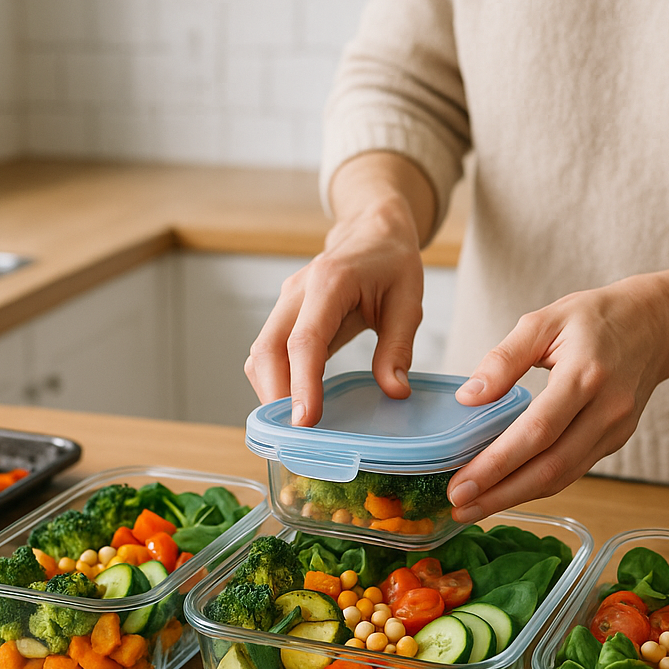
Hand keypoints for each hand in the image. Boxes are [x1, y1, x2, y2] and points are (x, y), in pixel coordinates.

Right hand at [245, 152, 435, 424]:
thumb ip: (399, 347)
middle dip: (275, 396)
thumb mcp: (408, 301)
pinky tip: (292, 405)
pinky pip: (267, 352)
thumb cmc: (392, 263)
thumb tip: (394, 392)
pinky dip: (273, 381)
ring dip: (270, 392)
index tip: (304, 421)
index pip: (305, 340)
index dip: (301, 383)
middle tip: (294, 437)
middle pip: (267, 350)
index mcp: (329, 283)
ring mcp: (285, 303)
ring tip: (292, 430)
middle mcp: (297, 292)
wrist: (372, 231)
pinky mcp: (284, 315)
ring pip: (259, 354)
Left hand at [446, 251, 668, 519]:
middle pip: (550, 467)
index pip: (537, 431)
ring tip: (474, 507)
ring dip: (516, 498)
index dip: (498, 464)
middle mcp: (606, 410)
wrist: (656, 323)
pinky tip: (505, 490)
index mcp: (585, 376)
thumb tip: (468, 397)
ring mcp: (615, 429)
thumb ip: (504, 358)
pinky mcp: (615, 440)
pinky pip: (572, 470)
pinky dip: (537, 485)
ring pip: (563, 477)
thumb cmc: (595, 317)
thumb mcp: (543, 321)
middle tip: (460, 508)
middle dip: (501, 494)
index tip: (461, 485)